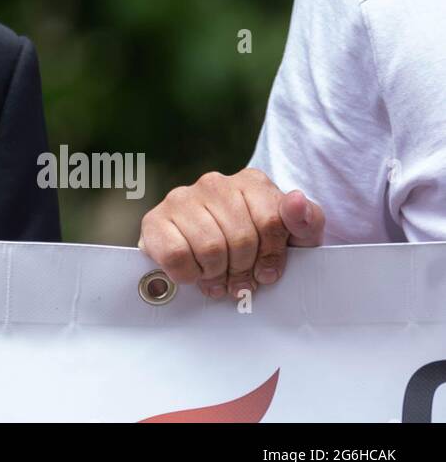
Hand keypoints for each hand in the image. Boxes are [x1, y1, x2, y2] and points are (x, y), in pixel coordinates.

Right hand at [139, 168, 324, 299]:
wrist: (219, 255)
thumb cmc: (258, 247)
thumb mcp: (297, 238)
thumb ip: (307, 219)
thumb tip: (296, 199)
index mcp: (251, 182)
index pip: (270, 222)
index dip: (271, 256)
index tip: (267, 270)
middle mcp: (214, 183)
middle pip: (240, 239)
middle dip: (243, 269)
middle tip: (240, 279)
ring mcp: (181, 198)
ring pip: (210, 248)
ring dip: (217, 274)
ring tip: (218, 276)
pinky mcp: (155, 219)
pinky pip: (177, 255)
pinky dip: (188, 274)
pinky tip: (194, 271)